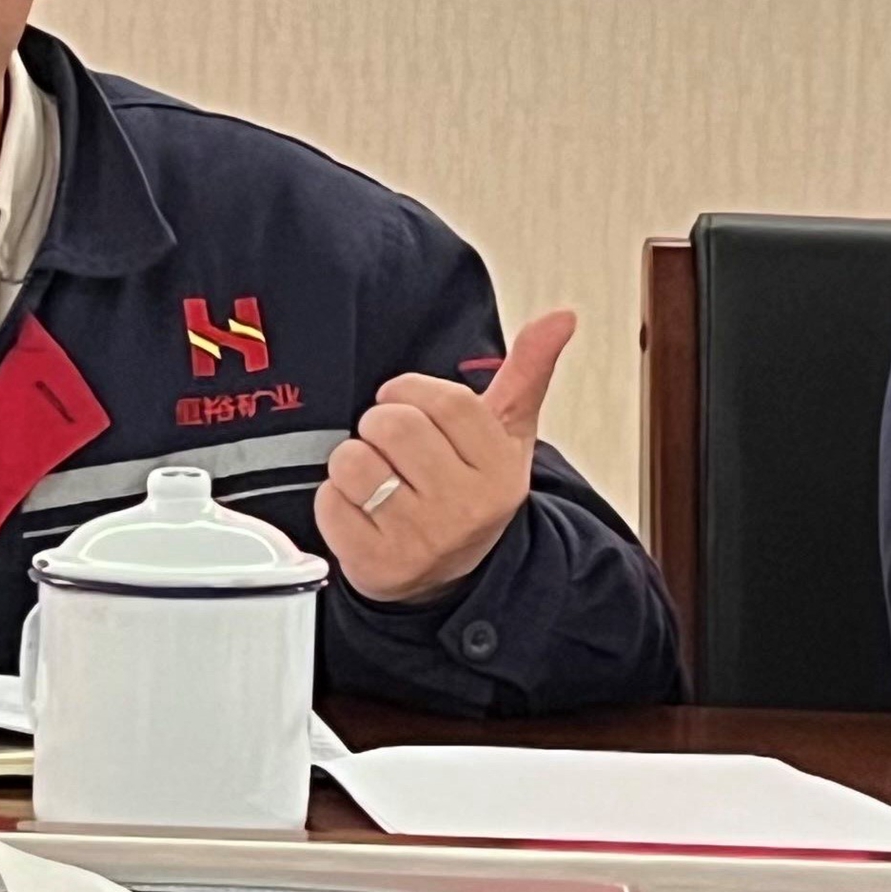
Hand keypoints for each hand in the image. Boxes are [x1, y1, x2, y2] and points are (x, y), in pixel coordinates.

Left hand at [314, 310, 574, 606]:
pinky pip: (329, 501)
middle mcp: (464, 509)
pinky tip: (363, 512)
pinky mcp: (376, 564)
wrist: (446, 574)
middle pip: (392, 425)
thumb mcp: (505, 433)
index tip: (404, 401)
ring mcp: (421, 541)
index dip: (410, 391)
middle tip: (391, 447)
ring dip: (353, 462)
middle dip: (379, 425)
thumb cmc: (470, 490)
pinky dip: (335, 500)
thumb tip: (561, 317)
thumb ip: (526, 372)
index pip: (445, 401)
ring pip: (353, 460)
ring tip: (378, 480)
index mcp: (500, 472)